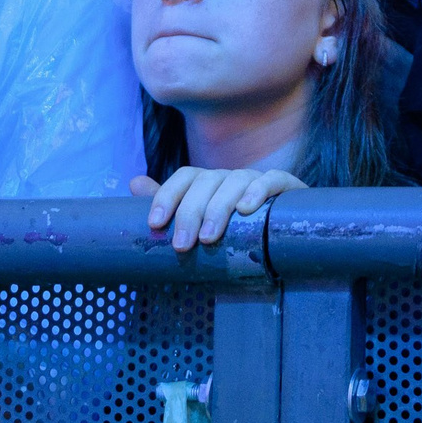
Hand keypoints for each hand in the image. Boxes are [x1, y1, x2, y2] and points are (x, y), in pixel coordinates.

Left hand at [131, 166, 304, 249]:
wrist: (284, 237)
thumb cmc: (236, 233)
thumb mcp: (201, 225)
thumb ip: (171, 205)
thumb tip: (134, 182)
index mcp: (209, 183)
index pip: (186, 176)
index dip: (168, 195)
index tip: (155, 223)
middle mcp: (231, 178)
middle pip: (207, 181)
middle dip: (190, 212)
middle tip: (182, 245)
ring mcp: (258, 180)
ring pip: (235, 180)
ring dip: (219, 207)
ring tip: (208, 238)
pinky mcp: (287, 188)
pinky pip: (273, 179)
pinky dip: (258, 190)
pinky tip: (246, 211)